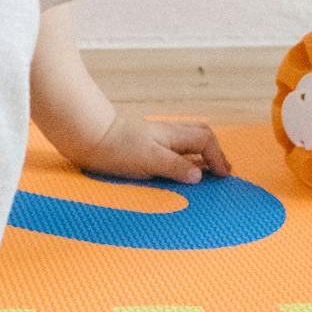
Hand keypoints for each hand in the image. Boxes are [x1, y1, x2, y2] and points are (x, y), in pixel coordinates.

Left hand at [74, 112, 232, 186]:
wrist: (86, 136)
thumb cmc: (116, 147)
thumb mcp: (149, 158)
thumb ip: (175, 165)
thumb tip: (200, 175)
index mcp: (172, 135)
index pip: (206, 140)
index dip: (218, 157)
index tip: (224, 176)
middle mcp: (167, 136)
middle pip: (200, 137)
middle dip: (214, 153)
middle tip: (222, 173)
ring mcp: (155, 142)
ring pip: (186, 146)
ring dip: (199, 158)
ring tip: (206, 176)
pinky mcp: (142, 150)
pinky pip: (171, 154)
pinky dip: (182, 163)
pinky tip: (178, 175)